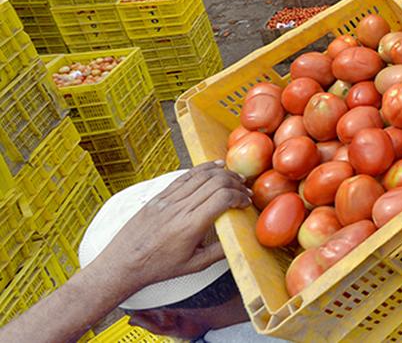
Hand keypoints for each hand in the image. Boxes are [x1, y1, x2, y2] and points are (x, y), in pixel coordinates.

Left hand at [90, 162, 250, 297]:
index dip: (239, 197)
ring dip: (222, 173)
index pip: (223, 198)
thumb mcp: (194, 265)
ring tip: (234, 178)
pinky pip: (184, 176)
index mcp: (190, 226)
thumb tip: (239, 240)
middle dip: (235, 183)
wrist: (123, 263)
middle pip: (216, 182)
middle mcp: (179, 208)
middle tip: (244, 190)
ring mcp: (168, 199)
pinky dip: (202, 169)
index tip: (245, 203)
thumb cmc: (157, 267)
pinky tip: (214, 167)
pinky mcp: (160, 196)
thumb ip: (220, 252)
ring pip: (201, 175)